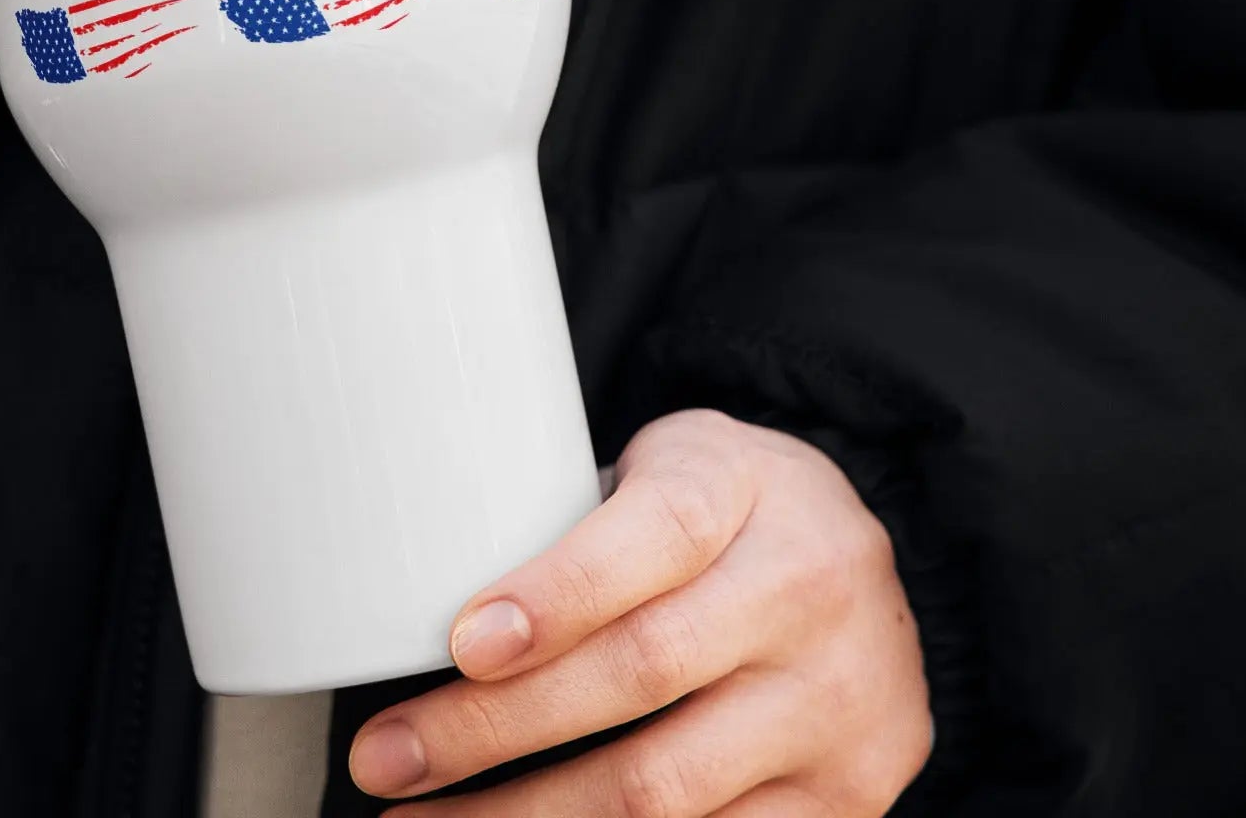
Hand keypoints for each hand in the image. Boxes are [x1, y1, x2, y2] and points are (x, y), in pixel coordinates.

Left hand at [348, 410, 931, 815]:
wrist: (858, 554)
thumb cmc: (721, 503)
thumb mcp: (662, 463)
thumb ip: (574, 516)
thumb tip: (425, 596)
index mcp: (743, 486)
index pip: (655, 537)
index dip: (557, 596)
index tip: (462, 644)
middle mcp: (806, 592)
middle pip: (641, 672)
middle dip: (495, 728)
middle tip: (388, 756)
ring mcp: (837, 705)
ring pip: (667, 789)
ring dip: (529, 817)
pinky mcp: (849, 797)